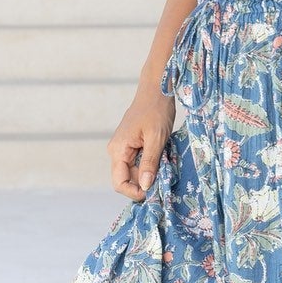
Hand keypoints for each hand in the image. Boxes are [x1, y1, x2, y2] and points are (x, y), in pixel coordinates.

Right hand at [109, 84, 175, 201]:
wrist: (156, 90)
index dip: (134, 192)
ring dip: (149, 173)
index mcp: (118, 150)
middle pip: (127, 179)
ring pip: (134, 171)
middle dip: (144, 183)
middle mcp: (116, 151)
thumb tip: (145, 186)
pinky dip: (150, 165)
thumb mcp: (156, 138)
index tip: (153, 192)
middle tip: (164, 180)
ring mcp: (123, 147)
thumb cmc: (156, 110)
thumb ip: (149, 163)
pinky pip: (138, 162)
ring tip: (165, 167)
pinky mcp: (131, 144)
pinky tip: (162, 159)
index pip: (119, 183)